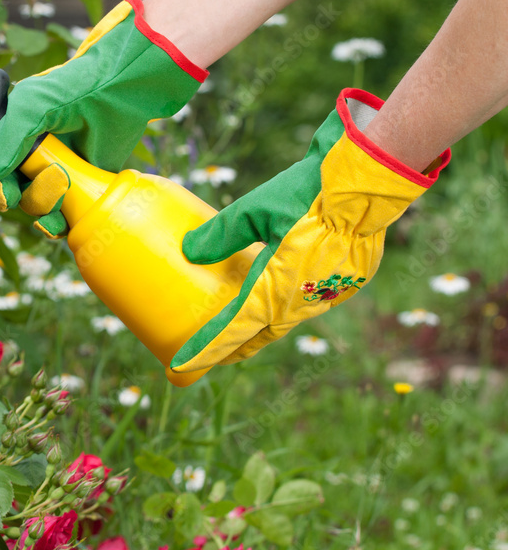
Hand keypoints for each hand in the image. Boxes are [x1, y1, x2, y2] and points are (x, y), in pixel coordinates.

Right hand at [0, 0, 207, 236]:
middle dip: (6, 196)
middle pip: (0, 193)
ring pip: (28, 207)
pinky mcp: (74, 190)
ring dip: (38, 203)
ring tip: (60, 180)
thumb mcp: (29, 106)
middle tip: (14, 192)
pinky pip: (56, 219)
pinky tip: (64, 211)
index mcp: (4, 136)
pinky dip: (56, 221)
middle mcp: (22, 157)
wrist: (117, 95)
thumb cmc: (70, 91)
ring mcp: (47, 175)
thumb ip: (5, 141)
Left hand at [171, 89, 450, 374]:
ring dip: (264, 327)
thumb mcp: (255, 210)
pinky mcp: (348, 282)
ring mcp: (328, 294)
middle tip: (214, 356)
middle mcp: (301, 302)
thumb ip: (221, 234)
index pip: (233, 331)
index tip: (180, 365)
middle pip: (260, 334)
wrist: (368, 184)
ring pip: (287, 319)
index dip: (206, 350)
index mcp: (275, 291)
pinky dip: (290, 304)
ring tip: (245, 331)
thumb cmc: (308, 194)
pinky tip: (283, 295)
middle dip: (235, 348)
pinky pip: (311, 301)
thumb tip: (189, 250)